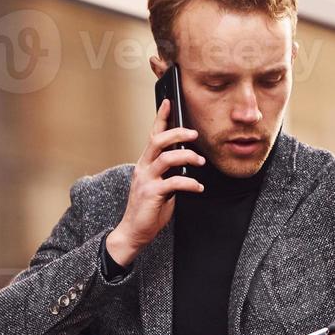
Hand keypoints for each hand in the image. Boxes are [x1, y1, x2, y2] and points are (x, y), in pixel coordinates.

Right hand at [105, 97, 204, 265]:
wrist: (133, 232)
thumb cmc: (148, 209)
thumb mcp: (160, 186)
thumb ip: (169, 172)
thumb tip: (187, 161)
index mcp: (145, 163)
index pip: (152, 136)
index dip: (160, 118)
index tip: (169, 102)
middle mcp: (143, 168)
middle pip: (158, 141)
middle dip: (177, 133)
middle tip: (194, 134)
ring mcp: (146, 180)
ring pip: (166, 158)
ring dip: (188, 157)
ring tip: (201, 162)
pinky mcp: (152, 194)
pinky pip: (174, 183)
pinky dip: (190, 183)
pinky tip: (198, 187)